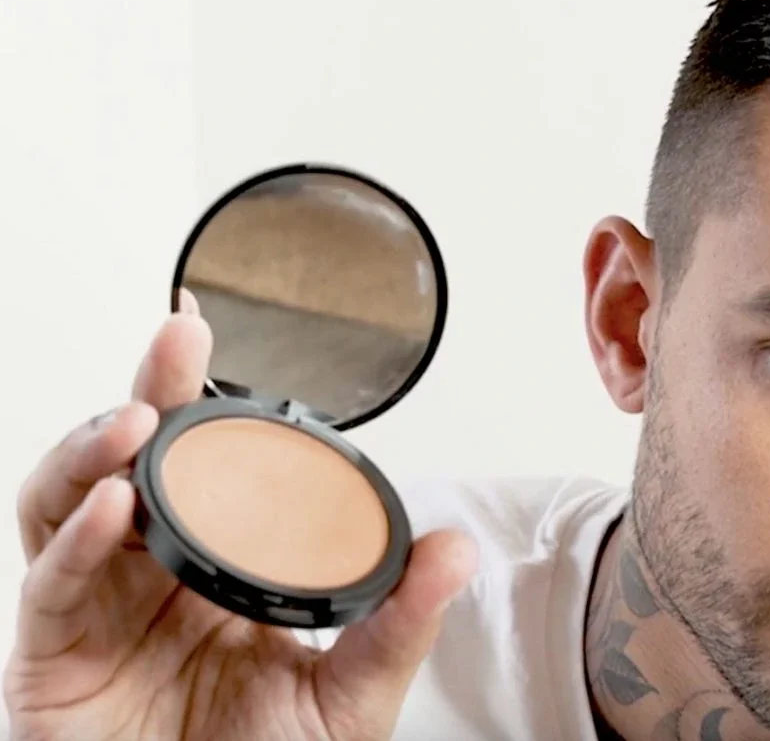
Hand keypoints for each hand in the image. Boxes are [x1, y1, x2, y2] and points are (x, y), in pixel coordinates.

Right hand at [4, 300, 476, 739]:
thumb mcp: (349, 697)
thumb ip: (398, 624)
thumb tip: (456, 550)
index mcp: (219, 568)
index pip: (208, 467)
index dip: (207, 402)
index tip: (217, 335)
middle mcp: (153, 576)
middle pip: (136, 462)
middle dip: (152, 392)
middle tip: (179, 338)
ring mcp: (97, 611)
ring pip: (68, 504)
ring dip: (95, 451)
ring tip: (138, 420)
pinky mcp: (52, 660)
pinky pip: (49, 588)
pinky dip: (76, 542)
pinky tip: (115, 508)